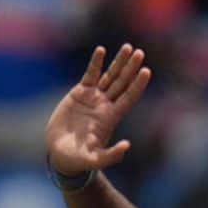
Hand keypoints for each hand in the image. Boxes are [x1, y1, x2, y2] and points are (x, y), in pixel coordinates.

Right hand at [46, 44, 151, 175]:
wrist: (61, 153)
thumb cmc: (79, 159)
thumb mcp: (95, 160)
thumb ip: (111, 155)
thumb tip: (127, 146)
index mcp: (111, 118)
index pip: (129, 97)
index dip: (137, 85)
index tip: (146, 70)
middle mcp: (105, 105)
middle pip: (122, 83)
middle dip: (131, 68)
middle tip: (140, 53)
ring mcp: (93, 98)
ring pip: (109, 76)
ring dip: (118, 62)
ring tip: (128, 47)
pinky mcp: (79, 93)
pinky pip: (89, 75)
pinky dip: (95, 63)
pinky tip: (101, 50)